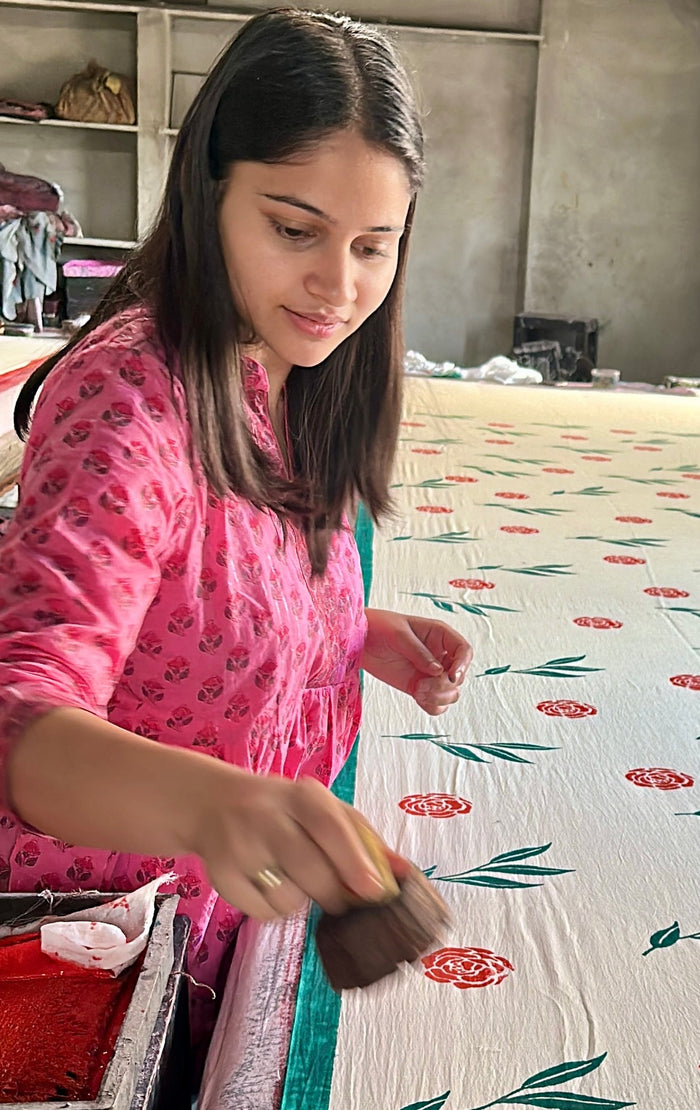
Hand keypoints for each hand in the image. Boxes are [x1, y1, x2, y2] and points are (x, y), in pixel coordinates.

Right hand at [189, 763, 402, 920]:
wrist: (213, 804)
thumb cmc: (284, 810)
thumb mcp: (322, 809)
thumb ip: (363, 838)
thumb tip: (403, 872)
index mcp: (300, 795)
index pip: (329, 825)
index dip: (353, 860)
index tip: (374, 890)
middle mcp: (265, 814)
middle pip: (309, 868)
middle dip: (335, 894)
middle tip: (342, 900)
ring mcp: (239, 845)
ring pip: (287, 897)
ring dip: (301, 900)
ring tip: (293, 878)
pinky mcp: (220, 875)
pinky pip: (263, 912)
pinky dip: (275, 909)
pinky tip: (269, 884)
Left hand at [360, 608, 471, 714]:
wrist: (359, 641)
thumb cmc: (380, 627)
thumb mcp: (399, 635)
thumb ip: (419, 652)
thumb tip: (439, 671)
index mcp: (440, 635)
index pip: (464, 651)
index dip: (463, 665)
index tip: (450, 676)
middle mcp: (440, 655)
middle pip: (459, 676)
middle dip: (445, 685)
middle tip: (424, 686)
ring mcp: (430, 673)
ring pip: (451, 692)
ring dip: (440, 697)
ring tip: (419, 692)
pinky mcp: (419, 687)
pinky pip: (436, 703)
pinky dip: (432, 705)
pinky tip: (418, 697)